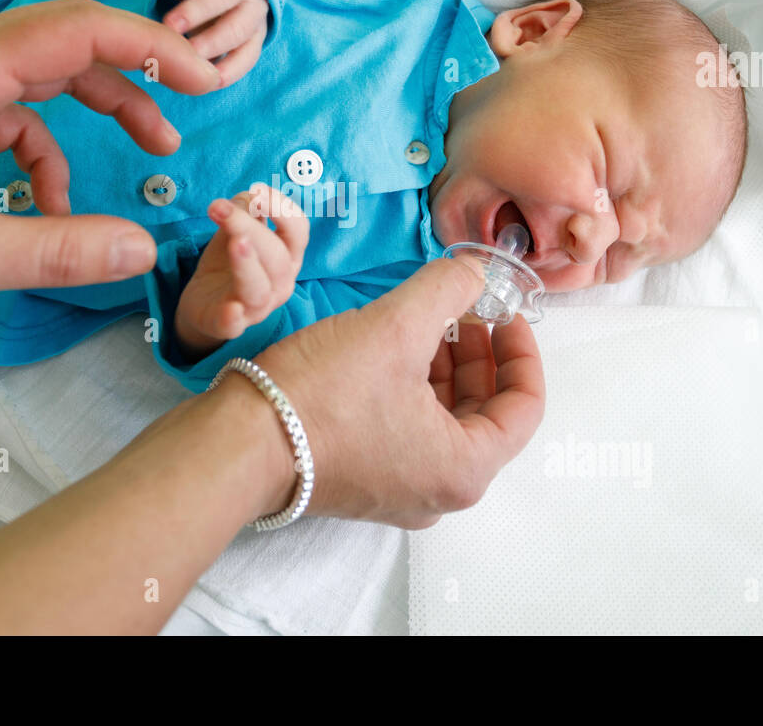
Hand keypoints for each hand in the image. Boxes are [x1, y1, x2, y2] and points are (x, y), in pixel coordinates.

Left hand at [0, 0, 221, 321]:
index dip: (152, 49)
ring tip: (152, 150)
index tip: (206, 77)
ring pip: (47, 80)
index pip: (78, 32)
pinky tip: (51, 211)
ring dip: (99, 114)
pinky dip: (47, 159)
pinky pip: (16, 119)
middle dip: (136, 79)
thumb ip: (57, 250)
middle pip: (70, 46)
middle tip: (193, 108)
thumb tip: (143, 249)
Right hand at [162, 0, 268, 86]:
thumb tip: (178, 76)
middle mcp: (251, 5)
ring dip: (198, 11)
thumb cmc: (207, 13)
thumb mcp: (206, 35)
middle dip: (214, 41)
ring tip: (172, 25)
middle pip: (239, 25)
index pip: (248, 53)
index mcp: (251, 31)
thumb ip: (196, 52)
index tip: (211, 80)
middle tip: (186, 52)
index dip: (233, 68)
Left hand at [175, 184, 307, 357]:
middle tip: (220, 207)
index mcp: (287, 257)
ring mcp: (256, 308)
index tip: (256, 189)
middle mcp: (280, 283)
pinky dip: (233, 317)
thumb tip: (250, 196)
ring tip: (236, 242)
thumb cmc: (227, 263)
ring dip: (248, 264)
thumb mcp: (236, 230)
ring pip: (260, 288)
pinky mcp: (229, 325)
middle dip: (251, 227)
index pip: (298, 231)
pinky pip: (234, 324)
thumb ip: (246, 210)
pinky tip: (230, 308)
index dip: (282, 208)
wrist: (204, 303)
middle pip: (277, 256)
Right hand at [250, 257, 545, 527]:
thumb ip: (448, 289)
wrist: (238, 443)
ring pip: (443, 421)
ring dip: (443, 368)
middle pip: (484, 414)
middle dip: (479, 355)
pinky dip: (411, 389)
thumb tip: (475, 269)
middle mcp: (439, 492)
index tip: (505, 312)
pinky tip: (390, 348)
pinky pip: (407, 431)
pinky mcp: (363, 481)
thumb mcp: (396, 326)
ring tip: (426, 319)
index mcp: (464, 469)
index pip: (525, 408)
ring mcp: (399, 491)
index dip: (522, 350)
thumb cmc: (323, 394)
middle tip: (464, 307)